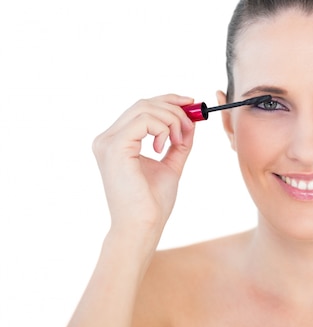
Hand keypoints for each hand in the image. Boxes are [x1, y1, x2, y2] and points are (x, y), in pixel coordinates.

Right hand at [92, 94, 195, 237]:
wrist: (143, 225)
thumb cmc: (152, 202)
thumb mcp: (170, 163)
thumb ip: (178, 141)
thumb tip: (191, 120)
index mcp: (116, 141)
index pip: (140, 108)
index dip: (167, 100)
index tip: (190, 103)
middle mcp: (106, 139)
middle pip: (143, 103)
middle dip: (173, 108)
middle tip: (191, 123)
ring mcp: (107, 142)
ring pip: (145, 108)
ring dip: (172, 120)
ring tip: (178, 141)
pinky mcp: (115, 147)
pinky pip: (144, 120)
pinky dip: (163, 128)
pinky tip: (163, 148)